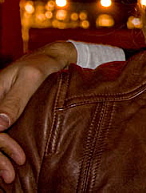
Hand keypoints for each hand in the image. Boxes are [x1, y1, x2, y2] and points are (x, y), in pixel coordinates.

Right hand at [0, 41, 76, 182]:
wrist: (51, 59)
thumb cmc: (42, 65)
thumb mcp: (31, 78)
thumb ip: (16, 99)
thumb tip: (0, 123)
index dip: (0, 146)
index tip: (20, 157)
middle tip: (12, 175)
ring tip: (12, 176)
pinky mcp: (5, 114)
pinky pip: (0, 135)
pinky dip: (3, 151)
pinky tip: (11, 163)